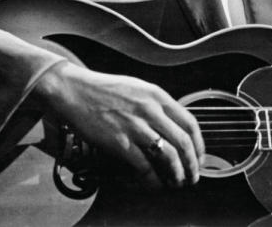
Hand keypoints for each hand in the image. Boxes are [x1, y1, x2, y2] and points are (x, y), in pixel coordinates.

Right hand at [32, 62, 204, 189]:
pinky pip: (144, 166)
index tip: (198, 156)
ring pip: (168, 156)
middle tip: (193, 175)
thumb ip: (156, 104)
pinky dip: (152, 178)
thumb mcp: (137, 88)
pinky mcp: (118, 141)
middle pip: (183, 142)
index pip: (190, 123)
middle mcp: (150, 110)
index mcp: (157, 96)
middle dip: (192, 164)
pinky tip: (154, 183)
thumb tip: (172, 125)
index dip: (199, 144)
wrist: (73, 90)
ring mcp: (135, 126)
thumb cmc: (102, 89)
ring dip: (177, 174)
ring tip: (177, 182)